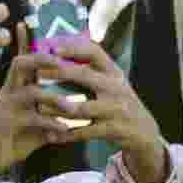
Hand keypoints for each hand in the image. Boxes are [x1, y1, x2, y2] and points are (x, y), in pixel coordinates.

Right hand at [0, 23, 72, 182]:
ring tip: (74, 107)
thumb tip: (77, 100)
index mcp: (15, 86)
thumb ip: (49, 107)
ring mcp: (5, 106)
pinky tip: (64, 130)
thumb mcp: (34, 117)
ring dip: (55, 98)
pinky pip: (31, 118)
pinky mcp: (5, 124)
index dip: (24, 39)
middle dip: (42, 59)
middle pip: (21, 64)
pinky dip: (51, 123)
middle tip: (63, 62)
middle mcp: (8, 91)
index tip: (28, 22)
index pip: (21, 57)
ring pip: (30, 92)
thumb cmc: (14, 135)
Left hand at [33, 39, 166, 182]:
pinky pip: (85, 132)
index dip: (74, 48)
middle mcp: (117, 87)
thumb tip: (59, 51)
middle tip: (38, 73)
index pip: (95, 52)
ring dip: (57, 108)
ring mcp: (117, 109)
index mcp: (114, 72)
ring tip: (38, 108)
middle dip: (59, 73)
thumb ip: (91, 70)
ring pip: (81, 108)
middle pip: (84, 75)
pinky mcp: (115, 130)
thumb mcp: (112, 83)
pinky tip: (51, 136)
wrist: (145, 133)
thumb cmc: (118, 103)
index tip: (53, 46)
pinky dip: (66, 134)